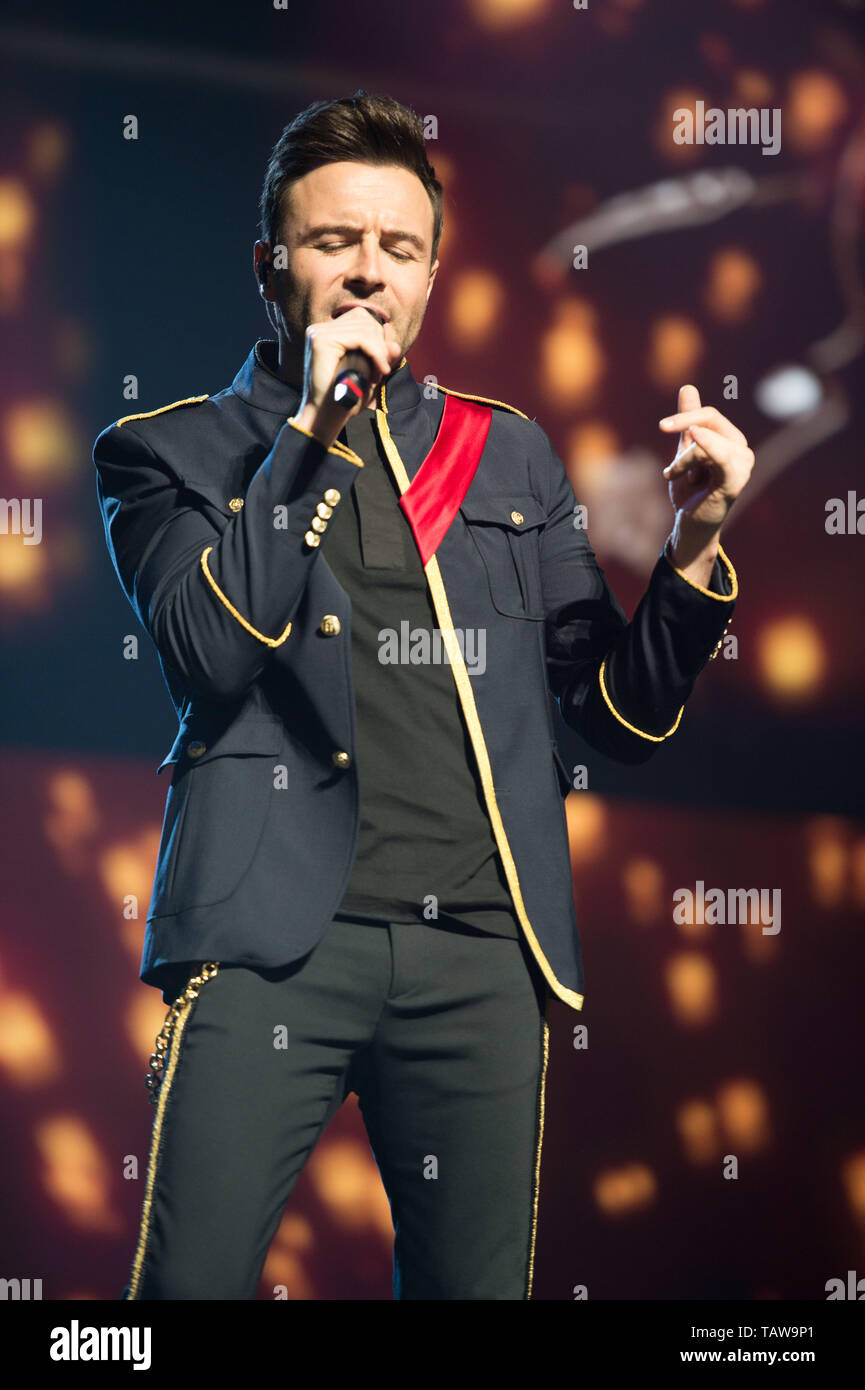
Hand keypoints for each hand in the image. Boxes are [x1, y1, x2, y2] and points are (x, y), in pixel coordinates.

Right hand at [295, 307, 402, 446]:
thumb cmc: (345, 398)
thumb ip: (381, 354)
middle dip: (380, 345)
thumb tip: (393, 339)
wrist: (326, 418)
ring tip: (377, 375)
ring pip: (365, 327)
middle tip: (380, 371)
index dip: (378, 337)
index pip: (361, 318)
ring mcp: (318, 333)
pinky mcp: (321, 341)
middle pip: (364, 319)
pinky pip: (361, 337)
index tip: (381, 364)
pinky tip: (378, 372)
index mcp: (326, 333)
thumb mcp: (368, 372)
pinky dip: (376, 353)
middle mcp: (319, 329)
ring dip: (379, 352)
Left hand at [659, 384, 753, 532]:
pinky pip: (720, 456)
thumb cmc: (690, 491)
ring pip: (704, 441)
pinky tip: (694, 438)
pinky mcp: (735, 482)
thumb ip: (688, 422)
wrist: (690, 526)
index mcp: (732, 441)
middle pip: (708, 421)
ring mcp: (742, 466)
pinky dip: (705, 446)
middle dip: (682, 432)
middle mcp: (742, 451)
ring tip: (675, 478)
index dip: (685, 416)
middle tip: (667, 465)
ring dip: (683, 460)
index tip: (662, 426)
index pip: (709, 416)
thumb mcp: (685, 451)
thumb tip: (688, 386)